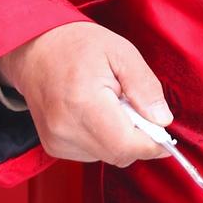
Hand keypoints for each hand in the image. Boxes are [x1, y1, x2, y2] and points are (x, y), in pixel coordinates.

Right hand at [0, 21, 172, 164]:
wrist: (36, 48)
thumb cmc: (77, 46)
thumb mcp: (122, 52)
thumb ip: (145, 87)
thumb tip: (162, 120)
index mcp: (83, 102)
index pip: (126, 145)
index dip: (153, 144)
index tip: (166, 136)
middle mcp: (65, 127)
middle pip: (119, 154)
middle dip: (138, 138)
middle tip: (134, 107)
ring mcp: (57, 140)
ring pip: (108, 156)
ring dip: (120, 138)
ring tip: (110, 105)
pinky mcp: (54, 147)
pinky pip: (93, 153)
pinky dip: (103, 139)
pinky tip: (95, 114)